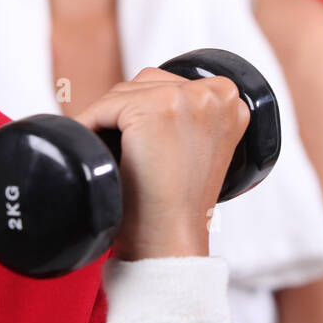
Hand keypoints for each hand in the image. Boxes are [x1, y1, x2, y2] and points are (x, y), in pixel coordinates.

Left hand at [73, 68, 249, 261]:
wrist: (171, 239)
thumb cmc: (179, 204)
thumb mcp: (201, 148)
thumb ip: (191, 117)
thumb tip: (143, 96)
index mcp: (232, 100)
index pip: (173, 85)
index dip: (146, 109)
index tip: (131, 134)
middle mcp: (216, 93)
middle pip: (149, 83)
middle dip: (126, 111)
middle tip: (113, 145)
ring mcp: (185, 98)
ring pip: (125, 93)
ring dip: (107, 119)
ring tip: (104, 148)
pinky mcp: (153, 109)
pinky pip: (104, 107)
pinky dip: (89, 125)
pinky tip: (90, 146)